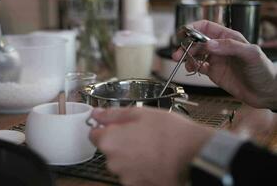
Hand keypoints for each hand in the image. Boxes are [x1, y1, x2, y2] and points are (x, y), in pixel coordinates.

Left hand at [90, 107, 213, 185]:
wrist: (196, 156)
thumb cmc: (170, 132)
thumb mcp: (141, 113)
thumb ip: (113, 114)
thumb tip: (96, 114)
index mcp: (110, 141)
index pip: (93, 133)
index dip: (105, 127)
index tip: (117, 125)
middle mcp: (113, 162)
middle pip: (109, 149)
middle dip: (120, 141)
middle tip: (141, 133)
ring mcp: (125, 177)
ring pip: (121, 162)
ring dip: (130, 155)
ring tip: (151, 147)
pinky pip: (133, 173)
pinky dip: (140, 167)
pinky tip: (155, 159)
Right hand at [172, 20, 276, 108]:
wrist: (266, 93)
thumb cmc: (264, 71)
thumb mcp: (250, 54)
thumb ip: (230, 47)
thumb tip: (208, 44)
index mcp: (228, 38)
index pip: (206, 27)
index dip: (193, 28)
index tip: (183, 33)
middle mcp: (220, 47)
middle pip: (196, 42)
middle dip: (186, 46)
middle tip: (178, 54)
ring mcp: (216, 60)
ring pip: (195, 54)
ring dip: (187, 58)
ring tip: (186, 65)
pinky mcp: (213, 73)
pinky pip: (198, 67)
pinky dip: (192, 68)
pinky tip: (192, 70)